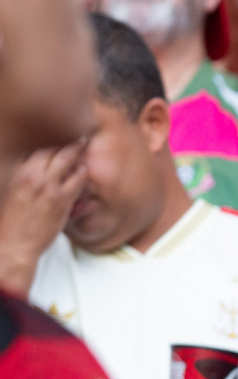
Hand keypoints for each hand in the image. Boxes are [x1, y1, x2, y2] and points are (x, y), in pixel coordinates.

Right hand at [0, 143, 85, 294]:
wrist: (14, 244)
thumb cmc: (12, 222)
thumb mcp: (12, 193)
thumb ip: (25, 178)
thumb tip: (34, 168)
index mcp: (18, 174)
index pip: (36, 149)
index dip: (49, 142)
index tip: (57, 137)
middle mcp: (32, 176)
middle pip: (52, 149)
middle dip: (64, 140)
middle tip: (76, 134)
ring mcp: (48, 187)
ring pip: (65, 159)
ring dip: (75, 149)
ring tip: (83, 142)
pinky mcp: (61, 199)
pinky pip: (77, 178)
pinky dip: (81, 172)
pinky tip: (84, 169)